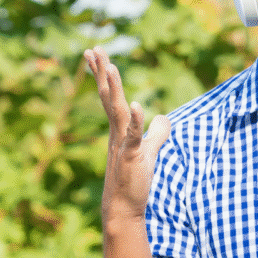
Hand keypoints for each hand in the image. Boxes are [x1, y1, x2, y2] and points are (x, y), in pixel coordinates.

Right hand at [84, 47, 170, 222]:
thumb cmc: (134, 181)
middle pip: (109, 97)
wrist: (124, 208)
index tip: (95, 54)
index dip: (103, 75)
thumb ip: (157, 133)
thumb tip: (163, 117)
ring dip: (114, 88)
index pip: (110, 97)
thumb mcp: (149, 152)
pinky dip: (136, 120)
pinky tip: (138, 105)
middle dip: (102, 72)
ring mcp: (122, 144)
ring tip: (110, 66)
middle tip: (94, 48)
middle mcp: (116, 133)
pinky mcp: (131, 157)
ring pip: (117, 111)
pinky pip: (133, 136)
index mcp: (119, 129)